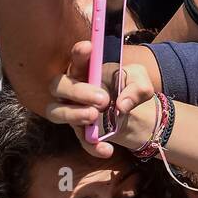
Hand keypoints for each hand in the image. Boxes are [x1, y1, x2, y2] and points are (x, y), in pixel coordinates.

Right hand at [44, 39, 158, 157]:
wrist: (136, 115)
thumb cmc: (131, 90)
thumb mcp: (141, 84)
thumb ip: (138, 87)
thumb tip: (122, 106)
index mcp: (86, 71)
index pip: (76, 60)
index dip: (78, 54)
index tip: (88, 48)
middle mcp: (73, 89)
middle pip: (58, 86)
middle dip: (77, 92)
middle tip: (102, 99)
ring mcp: (73, 111)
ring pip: (56, 112)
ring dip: (73, 114)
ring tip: (94, 116)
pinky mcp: (81, 131)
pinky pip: (79, 140)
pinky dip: (93, 146)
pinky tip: (107, 150)